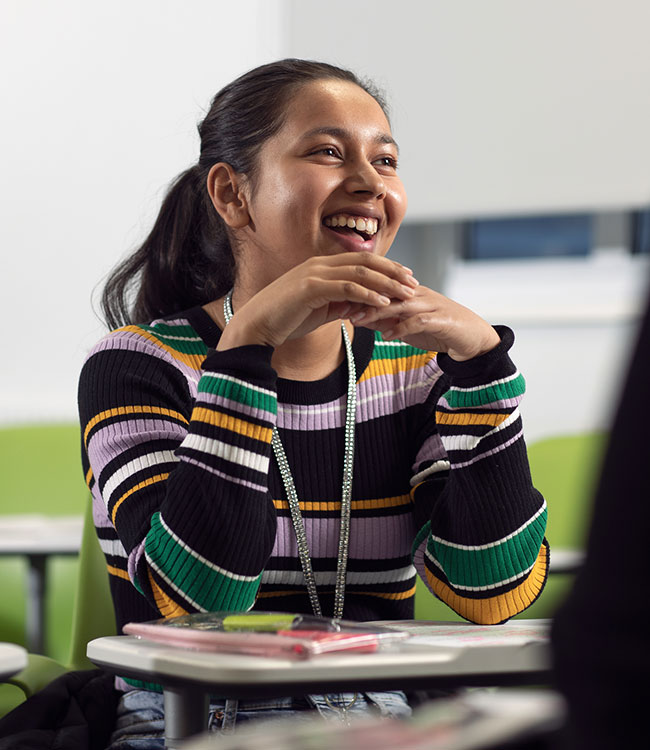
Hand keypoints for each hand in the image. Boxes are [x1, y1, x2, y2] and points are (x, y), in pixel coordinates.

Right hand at [215, 252, 417, 349]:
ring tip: (406, 294)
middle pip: (365, 261)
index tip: (406, 277)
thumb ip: (340, 304)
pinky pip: (346, 288)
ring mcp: (314, 273)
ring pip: (359, 273)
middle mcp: (319, 264)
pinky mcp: (310, 288)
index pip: (361, 260)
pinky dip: (368, 294)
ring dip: (386, 283)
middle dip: (392, 272)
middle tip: (414, 283)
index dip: (386, 268)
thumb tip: (361, 307)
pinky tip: (383, 303)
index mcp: (321, 266)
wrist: (257, 326)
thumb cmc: (286, 319)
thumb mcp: (319, 310)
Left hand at [349, 284, 500, 360]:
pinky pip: (418, 321)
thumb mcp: (406, 325)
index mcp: (408, 292)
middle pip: (386, 291)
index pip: (379, 286)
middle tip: (338, 308)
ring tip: (356, 321)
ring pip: (399, 304)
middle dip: (360, 299)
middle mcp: (418, 294)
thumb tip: (356, 318)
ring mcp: (430, 305)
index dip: (357, 292)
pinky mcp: (441, 319)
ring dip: (376, 313)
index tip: (333, 300)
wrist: (471, 338)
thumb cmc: (437, 330)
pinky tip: (386, 336)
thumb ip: (383, 320)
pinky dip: (401, 328)